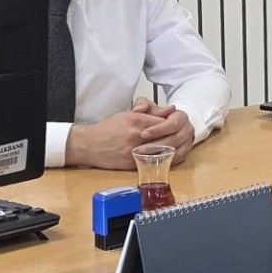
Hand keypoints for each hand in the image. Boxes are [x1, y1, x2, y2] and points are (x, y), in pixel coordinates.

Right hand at [64, 101, 190, 169]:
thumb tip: (170, 109)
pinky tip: (166, 158)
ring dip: (171, 150)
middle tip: (182, 139)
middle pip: (165, 137)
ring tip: (177, 148)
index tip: (177, 127)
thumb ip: (150, 112)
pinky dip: (161, 160)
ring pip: (161, 151)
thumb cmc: (108, 129)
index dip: (173, 125)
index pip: (164, 122)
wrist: (89, 144)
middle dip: (175, 138)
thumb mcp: (129, 114)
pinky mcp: (131, 163)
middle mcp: (136, 135)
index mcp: (136, 120)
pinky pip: (151, 162)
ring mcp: (134, 150)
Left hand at [140, 103, 196, 161]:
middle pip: (175, 139)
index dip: (158, 130)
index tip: (143, 134)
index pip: (172, 124)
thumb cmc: (158, 116)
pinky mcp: (185, 153)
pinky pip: (176, 160)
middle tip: (140, 148)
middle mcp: (188, 129)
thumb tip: (138, 109)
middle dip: (157, 144)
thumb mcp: (150, 107)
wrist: (168, 125)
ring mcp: (188, 142)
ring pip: (176, 151)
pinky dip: (164, 161)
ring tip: (144, 157)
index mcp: (181, 117)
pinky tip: (151, 162)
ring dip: (160, 155)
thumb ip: (142, 104)